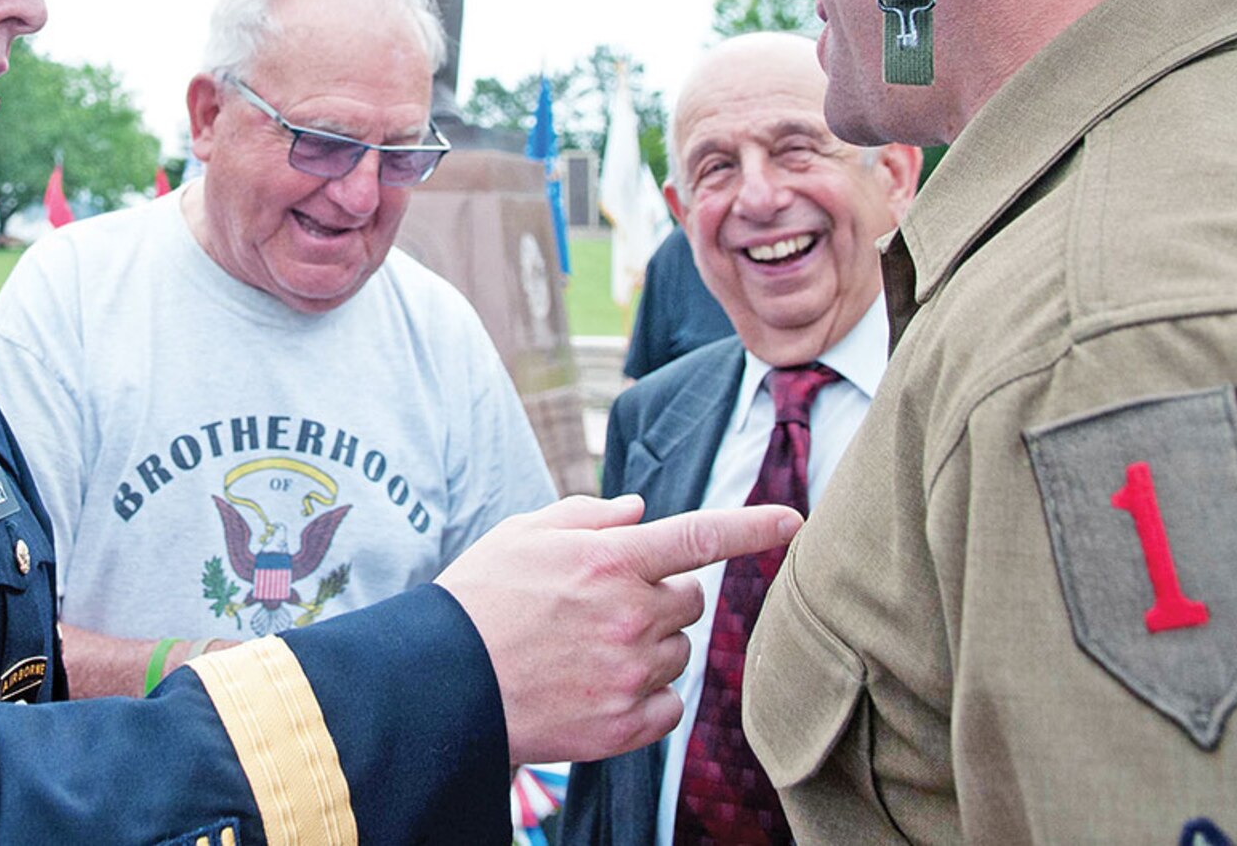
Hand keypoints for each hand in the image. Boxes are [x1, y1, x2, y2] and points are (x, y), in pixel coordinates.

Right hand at [436, 494, 800, 765]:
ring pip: (680, 652)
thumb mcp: (524, 533)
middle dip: (660, 597)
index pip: (700, 535)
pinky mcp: (623, 726)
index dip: (753, 527)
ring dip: (651, 646)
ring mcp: (629, 674)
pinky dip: (649, 697)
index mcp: (609, 559)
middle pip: (690, 601)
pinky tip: (602, 688)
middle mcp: (629, 614)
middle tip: (604, 606)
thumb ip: (588, 516)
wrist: (443, 683)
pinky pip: (670, 706)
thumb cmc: (479, 598)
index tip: (794, 521)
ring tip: (589, 649)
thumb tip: (639, 510)